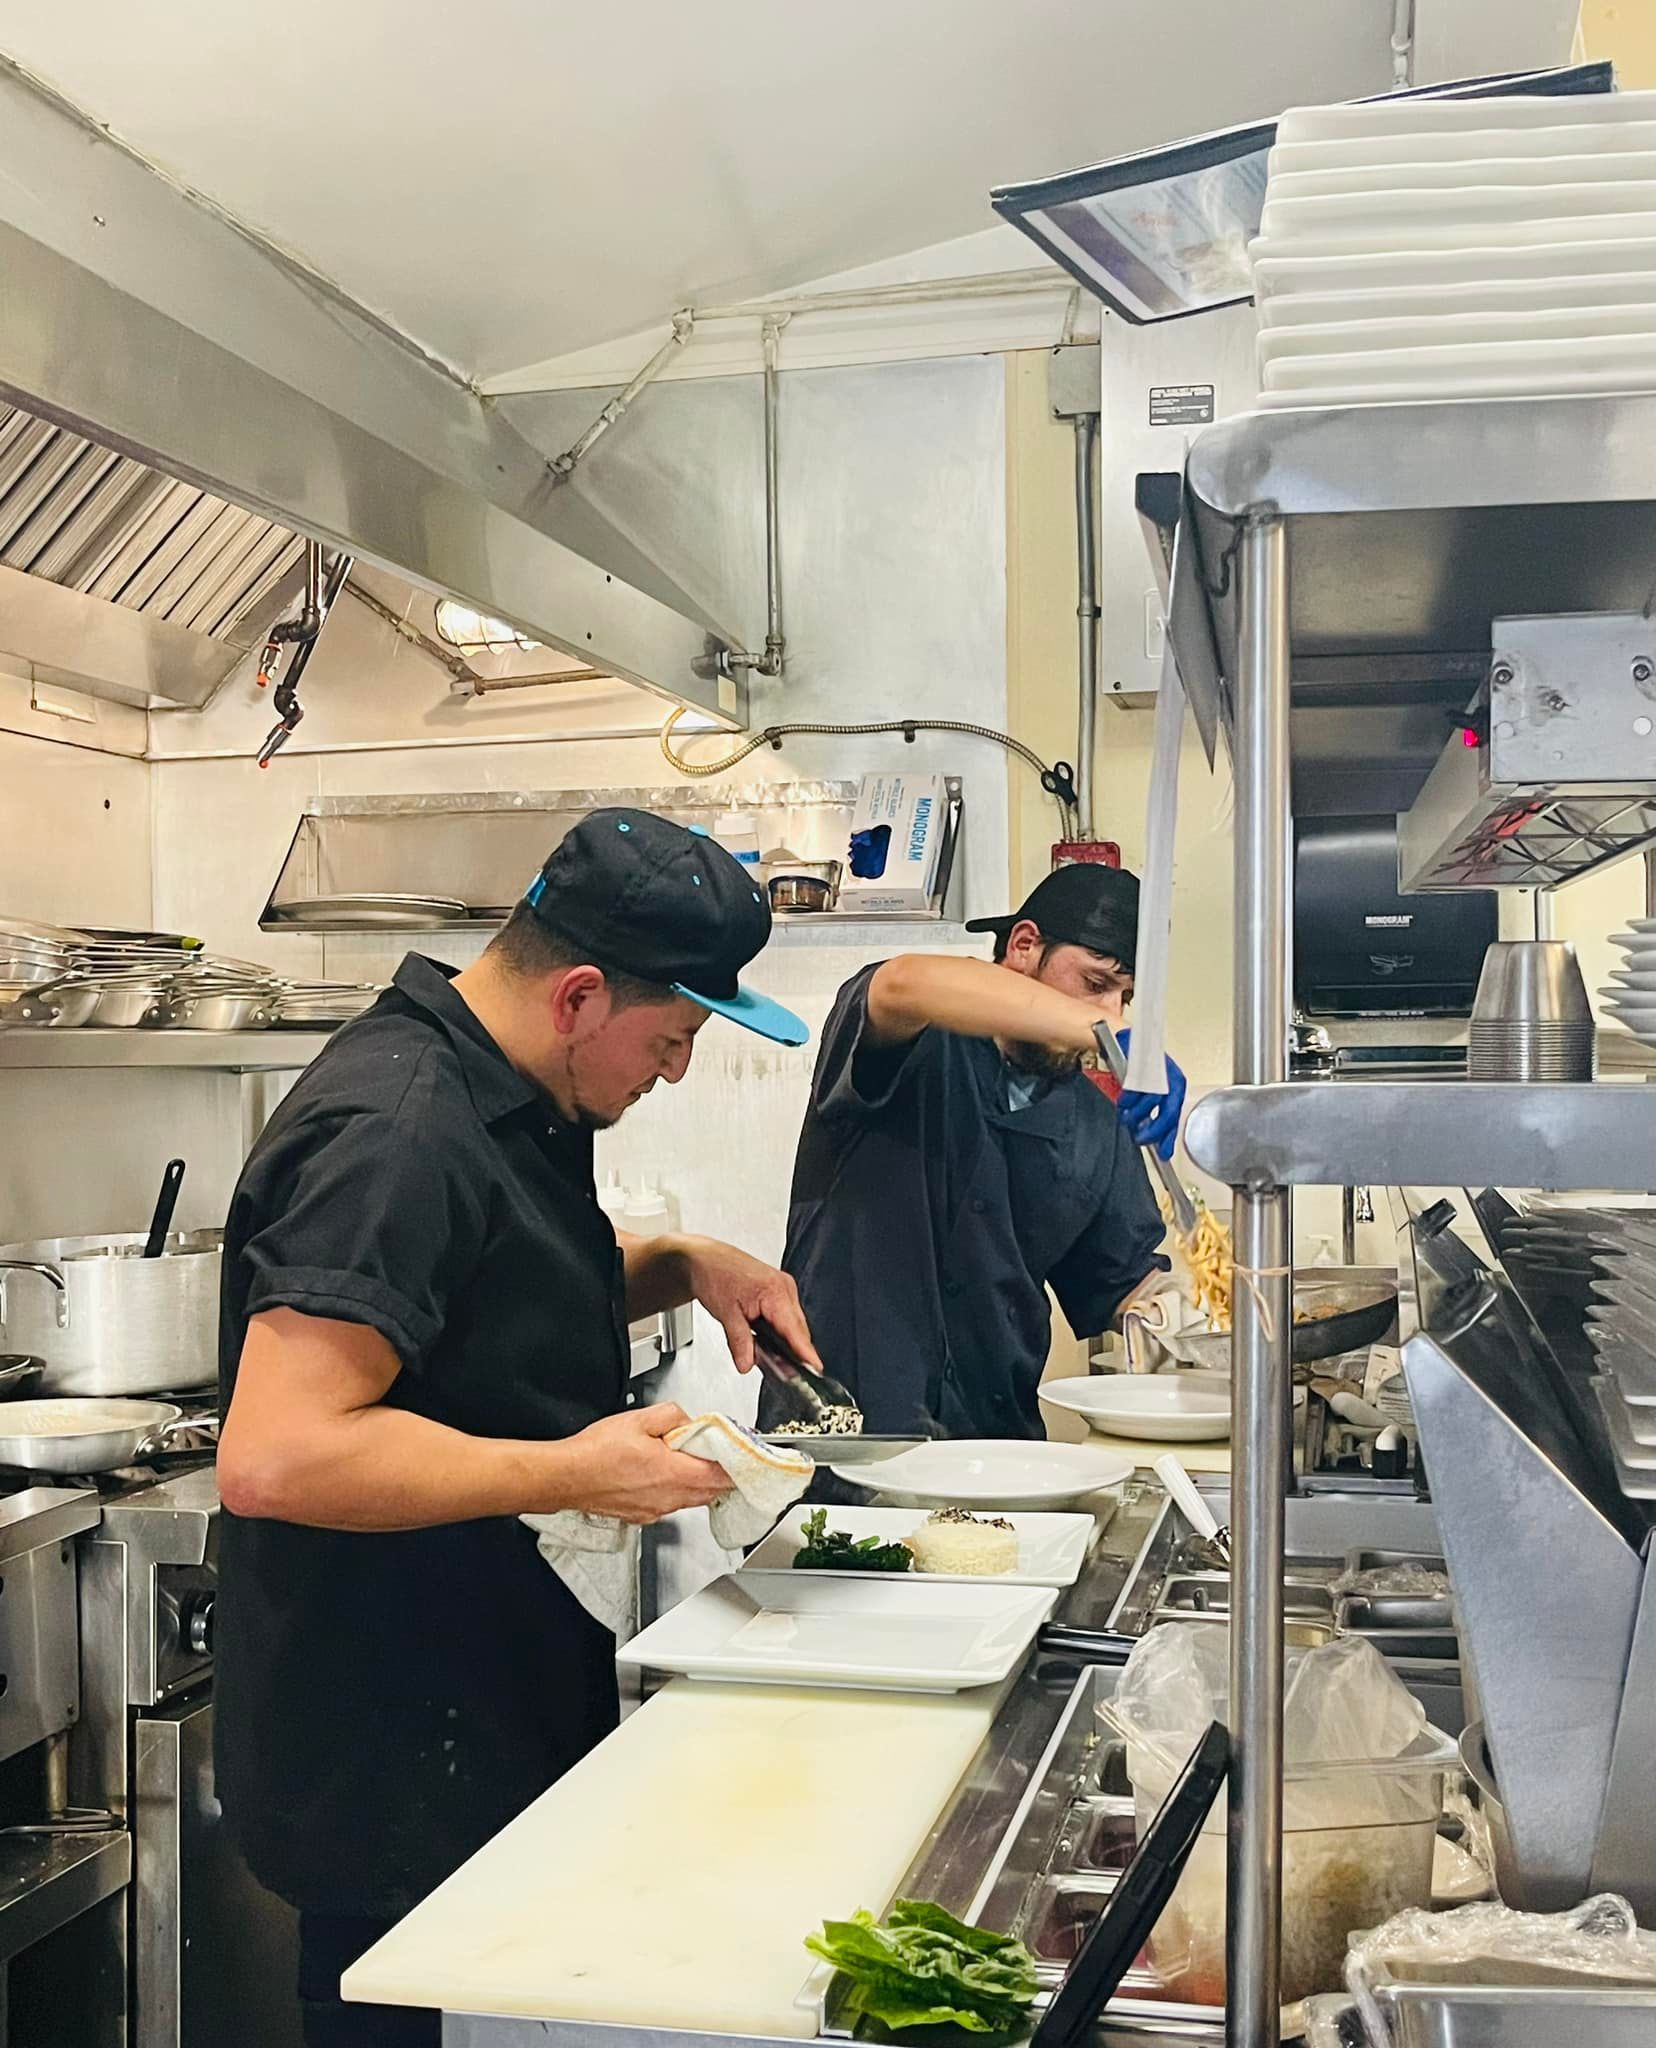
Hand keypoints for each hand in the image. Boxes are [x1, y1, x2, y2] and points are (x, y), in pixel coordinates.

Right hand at [546, 1406, 729, 1523]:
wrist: (567, 1477)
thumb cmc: (596, 1452)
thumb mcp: (639, 1419)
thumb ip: (672, 1415)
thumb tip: (687, 1421)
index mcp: (674, 1473)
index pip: (721, 1476)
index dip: (736, 1467)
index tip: (742, 1458)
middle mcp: (668, 1497)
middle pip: (710, 1492)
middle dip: (720, 1477)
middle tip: (722, 1459)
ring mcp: (655, 1510)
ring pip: (690, 1500)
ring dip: (698, 1484)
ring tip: (691, 1464)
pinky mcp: (641, 1515)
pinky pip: (669, 1506)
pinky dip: (675, 1493)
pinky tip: (663, 1477)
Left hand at [682, 1237, 820, 1372]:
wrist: (705, 1259)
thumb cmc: (714, 1274)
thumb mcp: (725, 1313)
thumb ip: (739, 1342)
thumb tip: (747, 1363)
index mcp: (775, 1291)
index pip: (794, 1329)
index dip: (805, 1351)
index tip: (814, 1368)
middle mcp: (784, 1287)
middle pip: (797, 1329)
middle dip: (792, 1352)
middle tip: (782, 1372)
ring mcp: (783, 1287)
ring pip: (792, 1324)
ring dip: (785, 1341)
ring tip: (771, 1357)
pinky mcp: (778, 1290)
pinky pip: (786, 1316)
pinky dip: (779, 1330)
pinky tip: (768, 1340)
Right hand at [1116, 1032, 1186, 1161]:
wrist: (1126, 1041)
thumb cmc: (1139, 1067)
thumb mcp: (1150, 1094)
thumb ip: (1154, 1114)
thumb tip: (1155, 1141)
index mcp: (1177, 1087)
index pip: (1176, 1117)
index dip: (1169, 1137)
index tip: (1164, 1152)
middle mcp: (1172, 1080)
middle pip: (1168, 1112)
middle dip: (1154, 1130)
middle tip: (1141, 1137)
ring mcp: (1159, 1071)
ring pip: (1151, 1102)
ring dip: (1136, 1114)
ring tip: (1127, 1116)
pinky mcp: (1144, 1064)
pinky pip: (1137, 1089)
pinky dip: (1128, 1100)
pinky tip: (1123, 1103)